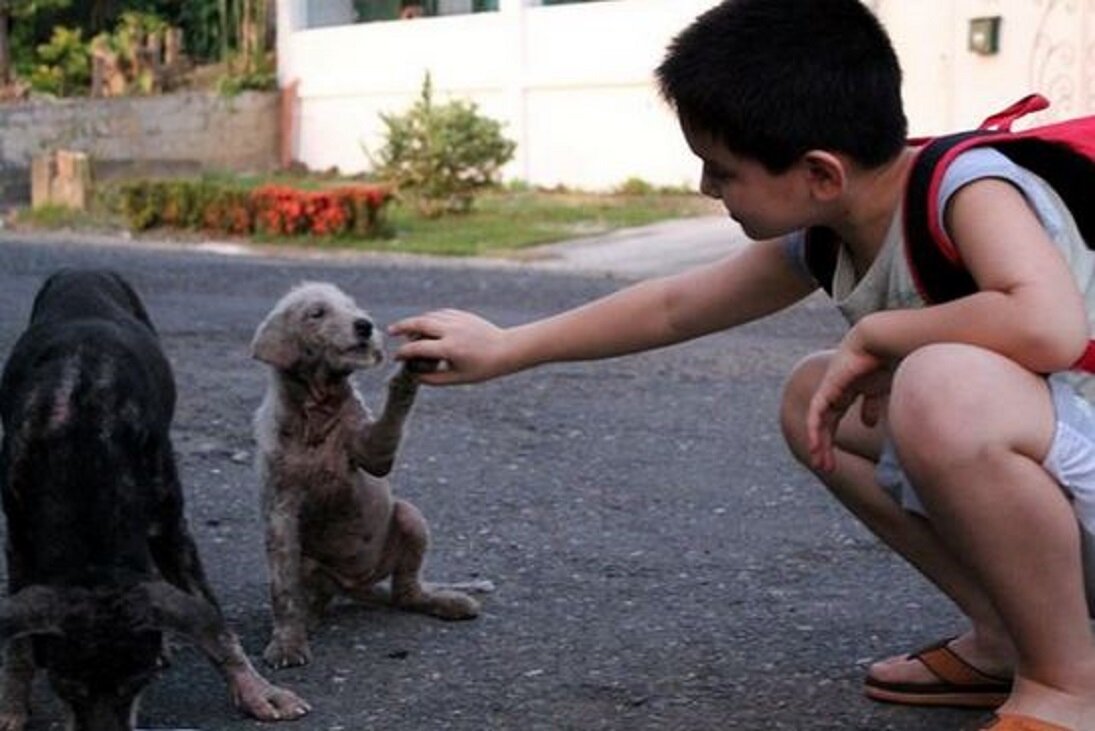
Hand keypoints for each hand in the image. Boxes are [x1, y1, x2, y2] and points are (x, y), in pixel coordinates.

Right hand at [388, 309, 512, 384]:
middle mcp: (451, 331)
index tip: (396, 357)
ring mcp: (456, 320)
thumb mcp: (458, 378)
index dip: (403, 353)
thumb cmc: (482, 368)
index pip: (418, 348)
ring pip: (429, 316)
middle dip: (402, 327)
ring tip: (404, 329)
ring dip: (414, 322)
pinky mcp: (462, 314)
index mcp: (449, 348)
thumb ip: (434, 379)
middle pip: (419, 324)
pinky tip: (424, 324)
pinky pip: (439, 313)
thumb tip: (414, 376)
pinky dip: (429, 318)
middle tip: (390, 332)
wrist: (506, 349)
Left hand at [806, 331, 890, 472]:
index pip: (834, 419)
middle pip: (825, 424)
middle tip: (826, 468)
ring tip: (820, 463)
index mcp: (847, 391)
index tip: (836, 460)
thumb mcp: (880, 390)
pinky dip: (816, 430)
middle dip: (825, 446)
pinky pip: (817, 413)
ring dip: (819, 443)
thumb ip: (872, 406)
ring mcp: (829, 389)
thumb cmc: (885, 360)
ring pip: (819, 422)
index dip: (833, 439)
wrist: (881, 341)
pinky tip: (816, 445)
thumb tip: (867, 424)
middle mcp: (834, 391)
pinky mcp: (828, 389)